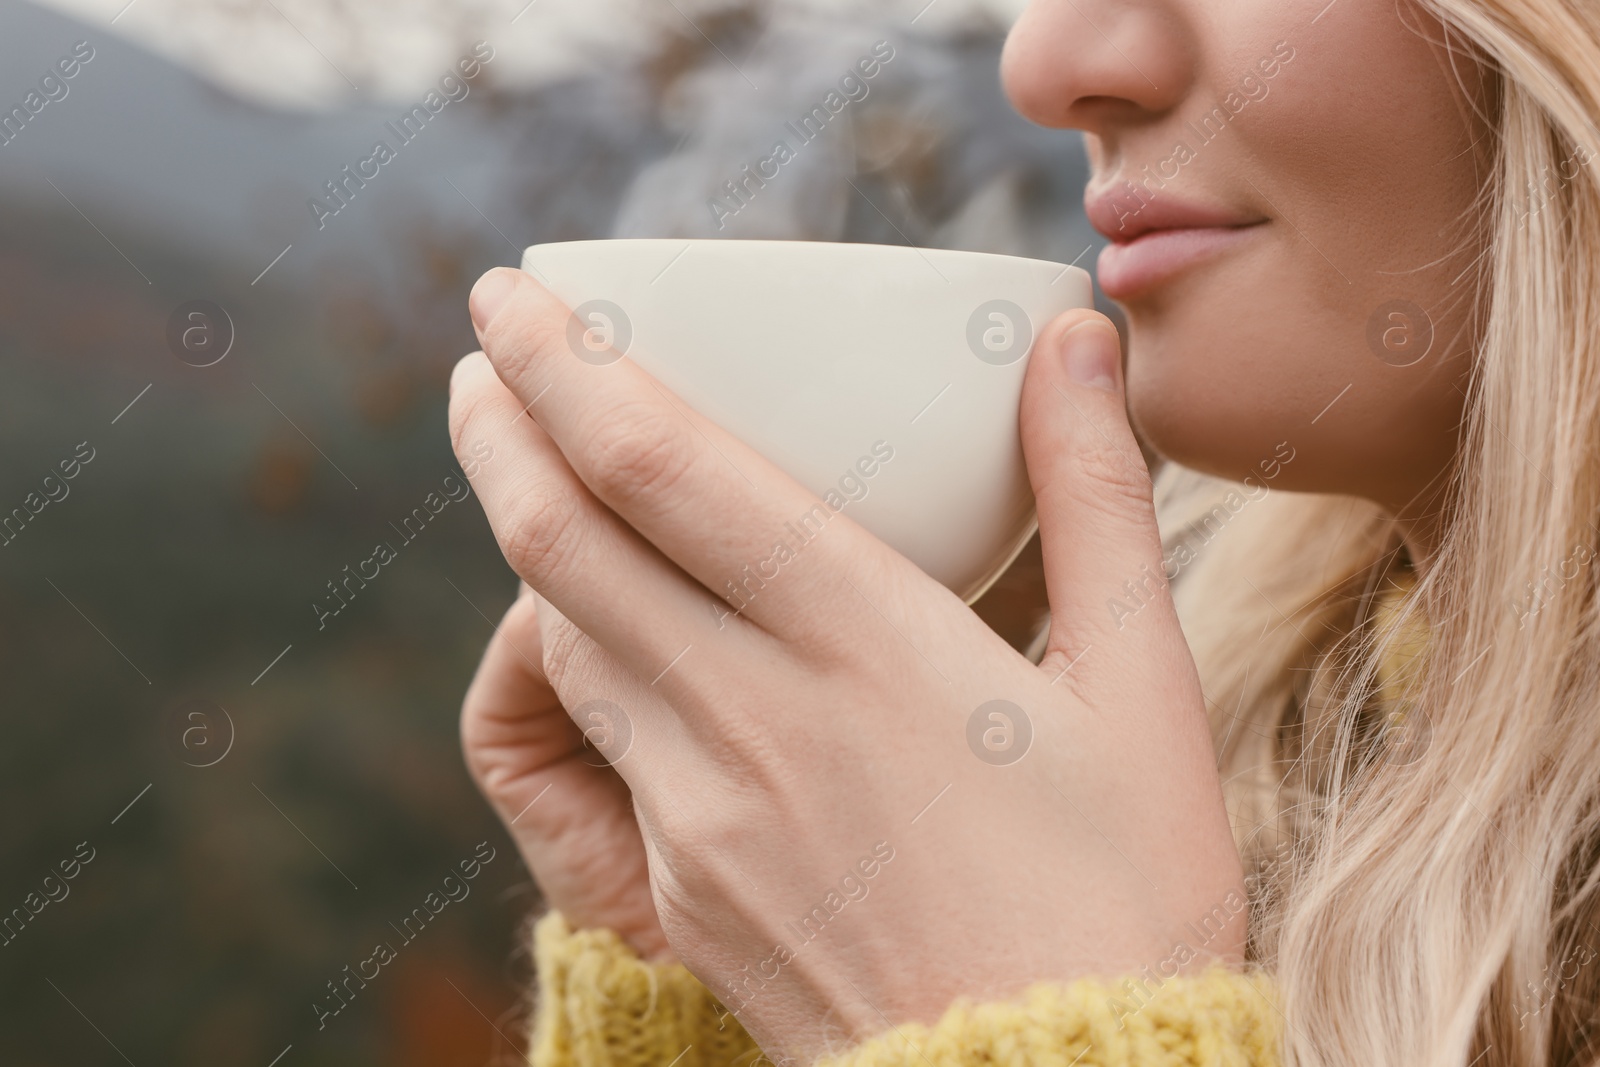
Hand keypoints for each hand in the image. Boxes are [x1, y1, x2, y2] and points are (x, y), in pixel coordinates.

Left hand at [448, 267, 1245, 1063]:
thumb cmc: (1120, 891)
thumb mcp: (1145, 688)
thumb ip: (1098, 499)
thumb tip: (1076, 344)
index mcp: (866, 644)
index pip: (660, 467)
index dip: (566, 365)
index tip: (516, 295)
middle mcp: (752, 715)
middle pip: (558, 539)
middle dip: (498, 426)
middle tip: (484, 350)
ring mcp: (697, 809)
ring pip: (563, 635)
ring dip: (523, 533)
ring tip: (527, 463)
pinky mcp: (679, 880)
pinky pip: (597, 734)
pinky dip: (579, 649)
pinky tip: (607, 626)